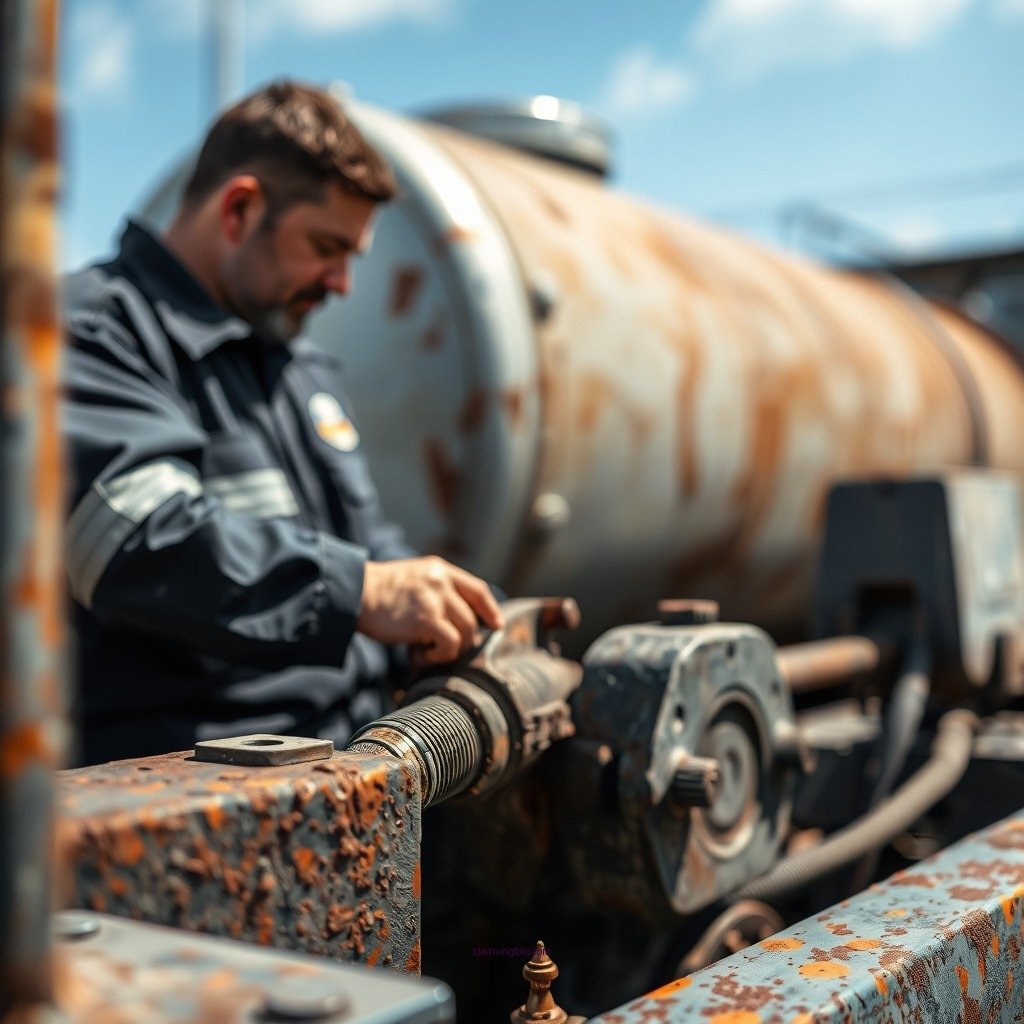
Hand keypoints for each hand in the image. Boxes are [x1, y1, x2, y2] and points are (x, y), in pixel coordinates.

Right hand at [357, 556, 503, 663]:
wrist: (354, 594)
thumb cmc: (378, 592)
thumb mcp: (414, 578)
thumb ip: (436, 589)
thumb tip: (456, 618)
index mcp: (440, 569)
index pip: (478, 589)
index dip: (490, 609)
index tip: (495, 624)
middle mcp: (442, 581)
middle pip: (472, 618)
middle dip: (463, 639)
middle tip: (439, 648)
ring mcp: (436, 599)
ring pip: (465, 633)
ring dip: (448, 649)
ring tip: (424, 650)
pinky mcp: (427, 620)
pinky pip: (450, 645)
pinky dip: (438, 656)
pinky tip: (418, 654)